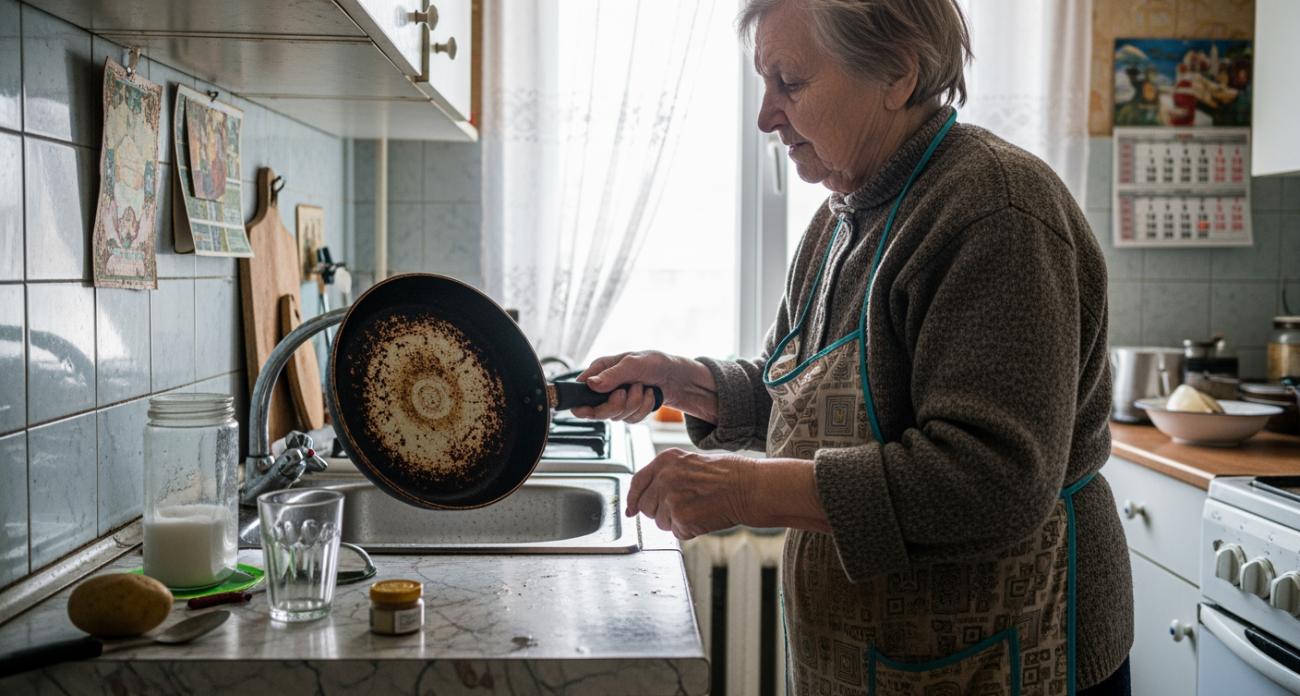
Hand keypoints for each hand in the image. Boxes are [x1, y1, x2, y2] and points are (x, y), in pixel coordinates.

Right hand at [571, 351, 718, 423]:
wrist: (677, 377)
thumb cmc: (656, 363)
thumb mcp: (634, 364)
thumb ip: (612, 375)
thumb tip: (591, 384)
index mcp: (600, 371)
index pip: (578, 391)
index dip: (582, 403)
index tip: (592, 407)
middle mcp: (605, 387)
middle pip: (595, 411)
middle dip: (616, 404)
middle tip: (628, 391)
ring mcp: (616, 401)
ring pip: (615, 417)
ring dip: (634, 404)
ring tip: (643, 387)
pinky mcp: (628, 411)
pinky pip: (631, 420)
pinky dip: (644, 409)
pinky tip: (649, 395)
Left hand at [625, 448, 756, 539]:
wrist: (748, 487)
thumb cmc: (726, 475)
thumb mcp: (689, 463)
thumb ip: (665, 476)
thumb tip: (644, 499)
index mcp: (665, 461)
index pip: (636, 483)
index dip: (632, 499)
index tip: (630, 510)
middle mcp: (663, 478)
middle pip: (645, 506)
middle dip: (659, 512)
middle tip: (683, 506)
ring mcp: (670, 498)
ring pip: (660, 522)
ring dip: (676, 521)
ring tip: (698, 508)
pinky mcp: (680, 518)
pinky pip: (676, 532)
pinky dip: (689, 530)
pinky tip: (703, 516)